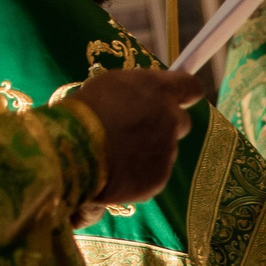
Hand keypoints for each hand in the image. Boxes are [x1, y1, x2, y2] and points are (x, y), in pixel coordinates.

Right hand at [69, 68, 203, 207]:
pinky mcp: (158, 179)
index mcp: (159, 90)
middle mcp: (170, 119)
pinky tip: (115, 173)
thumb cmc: (83, 111)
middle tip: (136, 131)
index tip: (179, 98)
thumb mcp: (110, 86)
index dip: (185, 93)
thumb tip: (145, 100)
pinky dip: (139, 176)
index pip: (191, 87)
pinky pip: (152, 176)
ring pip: (164, 151)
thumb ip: (138, 93)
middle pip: (180, 123)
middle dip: (164, 127)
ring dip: (147, 152)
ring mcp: (167, 151)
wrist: (74, 152)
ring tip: (115, 155)